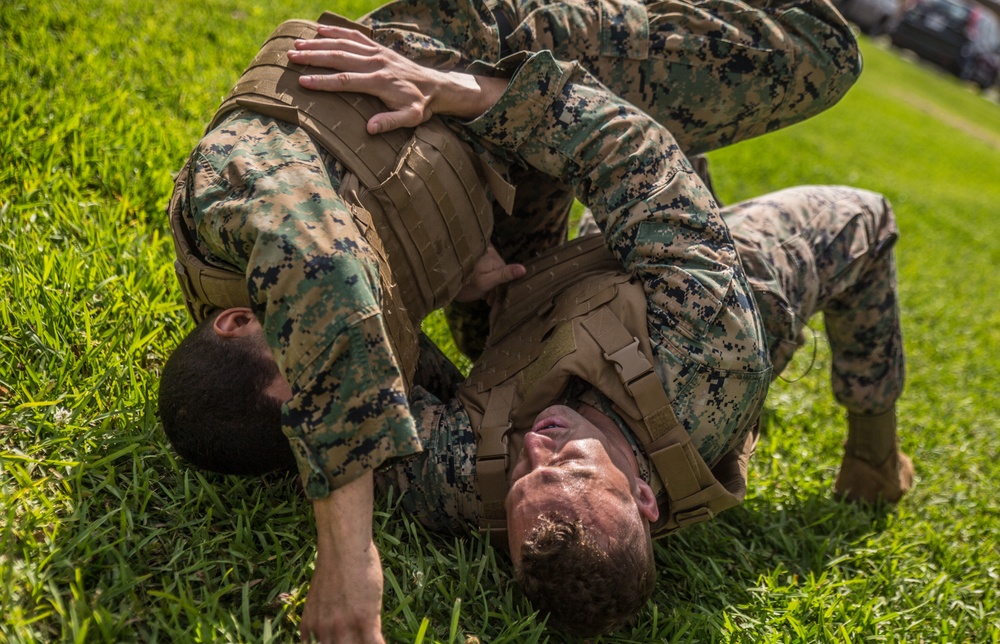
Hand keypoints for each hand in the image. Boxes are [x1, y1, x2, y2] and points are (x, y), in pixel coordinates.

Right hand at [288, 25, 505, 132]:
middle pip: (339, 57)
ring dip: (319, 43)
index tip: (303, 82)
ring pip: (343, 44)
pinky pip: (355, 36)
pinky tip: (319, 29)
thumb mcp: (410, 118)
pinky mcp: (378, 48)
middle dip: (313, 57)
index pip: (346, 81)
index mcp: (380, 81)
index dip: (323, 82)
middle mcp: (376, 63)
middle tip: (291, 58)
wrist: (435, 86)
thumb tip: (369, 129)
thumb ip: (390, 122)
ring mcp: (377, 52)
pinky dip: (337, 31)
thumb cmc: (420, 105)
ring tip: (297, 45)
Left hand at [300, 472, 384, 642]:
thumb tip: (329, 627)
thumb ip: (321, 618)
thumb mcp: (318, 598)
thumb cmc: (332, 566)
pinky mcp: (365, 621)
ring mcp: (345, 628)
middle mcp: (324, 632)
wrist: (342, 548)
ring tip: (372, 639)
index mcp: (311, 628)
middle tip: (356, 639)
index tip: (344, 641)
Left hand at [455, 245, 525, 302]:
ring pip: (490, 271)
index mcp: (494, 257)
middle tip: (488, 302)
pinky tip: (477, 288)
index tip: (496, 300)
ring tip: (483, 297)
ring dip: (489, 284)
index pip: (506, 272)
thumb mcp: (485, 282)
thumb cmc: (463, 282)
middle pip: (498, 271)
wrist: (438, 279)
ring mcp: (480, 254)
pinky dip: (482, 279)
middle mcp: (488, 252)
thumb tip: (524, 269)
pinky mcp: (473, 258)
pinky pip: (483, 269)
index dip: (503, 287)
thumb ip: (504, 275)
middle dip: (495, 286)